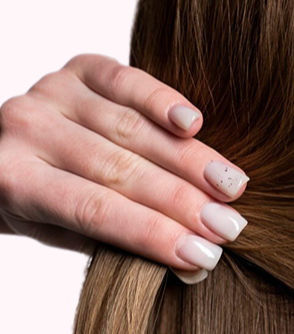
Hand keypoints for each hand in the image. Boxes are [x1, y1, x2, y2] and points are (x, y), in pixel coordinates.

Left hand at [0, 53, 248, 283]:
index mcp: (14, 182)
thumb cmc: (44, 200)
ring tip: (232, 186)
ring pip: (132, 130)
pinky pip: (128, 81)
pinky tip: (196, 125)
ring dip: (190, 160)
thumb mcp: (68, 233)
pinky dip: (165, 102)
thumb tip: (198, 267)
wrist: (12, 146)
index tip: (205, 255)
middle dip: (183, 201)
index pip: (95, 211)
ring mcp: (51, 92)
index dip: (153, 234)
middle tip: (230, 225)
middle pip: (119, 169)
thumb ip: (125, 244)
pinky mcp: (79, 67)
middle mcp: (25, 131)